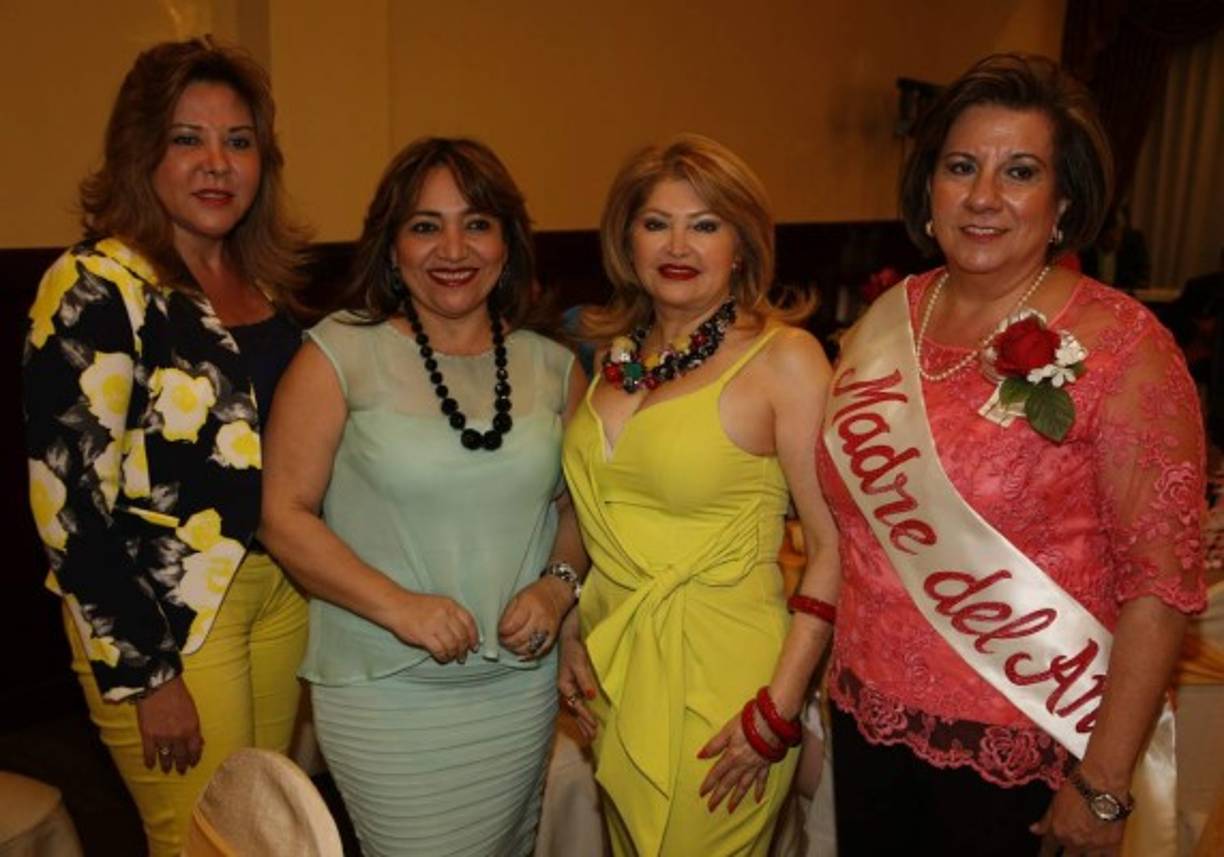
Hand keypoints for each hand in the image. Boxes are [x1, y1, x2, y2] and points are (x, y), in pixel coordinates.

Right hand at [135, 676, 203, 773]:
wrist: (158, 685)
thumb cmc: (178, 693)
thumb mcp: (192, 710)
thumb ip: (195, 727)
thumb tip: (199, 741)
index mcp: (192, 728)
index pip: (195, 749)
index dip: (194, 757)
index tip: (193, 762)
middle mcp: (179, 736)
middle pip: (181, 755)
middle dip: (182, 765)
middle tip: (181, 771)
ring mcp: (162, 737)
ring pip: (166, 757)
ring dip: (167, 765)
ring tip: (167, 770)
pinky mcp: (148, 736)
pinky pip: (149, 753)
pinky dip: (149, 760)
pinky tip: (150, 765)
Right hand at [388, 592, 478, 663]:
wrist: (396, 606)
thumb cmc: (416, 606)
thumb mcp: (439, 604)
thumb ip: (452, 615)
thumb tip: (464, 634)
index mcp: (450, 605)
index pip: (469, 622)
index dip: (474, 636)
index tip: (474, 645)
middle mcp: (445, 614)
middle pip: (462, 635)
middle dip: (464, 648)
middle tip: (463, 656)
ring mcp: (435, 624)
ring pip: (452, 645)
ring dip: (454, 654)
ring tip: (452, 658)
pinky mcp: (425, 635)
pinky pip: (440, 650)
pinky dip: (443, 656)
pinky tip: (442, 658)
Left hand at [499, 577, 570, 659]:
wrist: (556, 594)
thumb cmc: (534, 594)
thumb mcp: (517, 597)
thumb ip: (508, 613)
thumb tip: (499, 630)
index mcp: (530, 605)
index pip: (512, 624)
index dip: (502, 631)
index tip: (498, 630)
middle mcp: (540, 618)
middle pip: (520, 637)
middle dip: (507, 641)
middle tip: (501, 639)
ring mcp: (547, 629)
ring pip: (528, 647)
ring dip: (515, 649)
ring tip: (509, 644)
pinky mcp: (552, 637)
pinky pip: (538, 651)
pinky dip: (527, 655)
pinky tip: (520, 652)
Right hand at [557, 611, 598, 739]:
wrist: (568, 633)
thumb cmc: (574, 647)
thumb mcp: (578, 661)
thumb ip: (584, 679)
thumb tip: (591, 696)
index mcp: (564, 685)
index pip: (577, 706)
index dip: (586, 718)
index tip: (595, 728)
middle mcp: (565, 688)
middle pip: (574, 711)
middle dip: (582, 725)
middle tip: (593, 739)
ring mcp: (568, 686)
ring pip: (575, 708)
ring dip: (581, 721)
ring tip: (589, 734)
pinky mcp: (572, 682)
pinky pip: (577, 702)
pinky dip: (581, 712)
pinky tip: (586, 716)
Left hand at [697, 706, 774, 812]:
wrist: (773, 722)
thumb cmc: (748, 722)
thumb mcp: (727, 730)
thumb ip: (715, 744)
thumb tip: (700, 756)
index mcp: (731, 756)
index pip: (717, 773)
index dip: (709, 783)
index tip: (702, 794)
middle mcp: (742, 764)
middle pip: (728, 783)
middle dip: (719, 796)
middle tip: (711, 808)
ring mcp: (755, 766)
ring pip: (744, 785)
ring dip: (737, 798)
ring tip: (730, 810)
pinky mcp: (766, 764)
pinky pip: (762, 780)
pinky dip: (759, 790)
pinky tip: (757, 799)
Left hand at [1030, 781, 1124, 855]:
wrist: (1103, 781)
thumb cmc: (1078, 785)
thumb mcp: (1056, 801)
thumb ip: (1046, 820)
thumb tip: (1034, 829)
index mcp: (1058, 831)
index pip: (1048, 850)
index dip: (1045, 855)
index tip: (1045, 856)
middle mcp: (1074, 842)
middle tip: (1064, 854)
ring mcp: (1094, 846)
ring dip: (1082, 856)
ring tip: (1081, 853)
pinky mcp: (1113, 845)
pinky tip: (1099, 856)